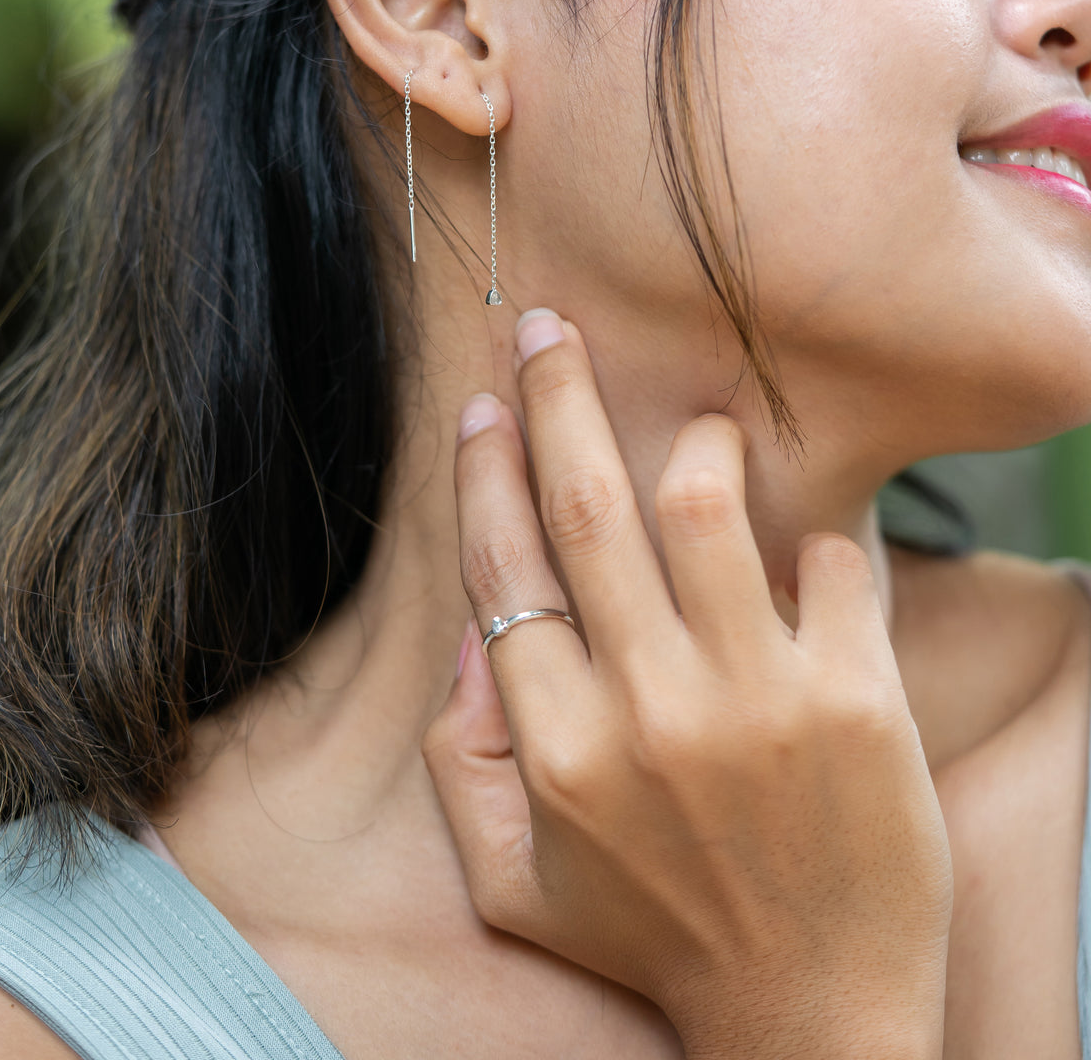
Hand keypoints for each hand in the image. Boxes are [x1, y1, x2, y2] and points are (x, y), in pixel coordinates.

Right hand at [423, 310, 951, 1059]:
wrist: (814, 1016)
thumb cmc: (658, 937)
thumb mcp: (516, 882)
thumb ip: (464, 762)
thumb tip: (470, 633)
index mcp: (557, 749)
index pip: (504, 568)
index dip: (486, 471)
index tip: (485, 405)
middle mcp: (647, 713)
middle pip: (586, 506)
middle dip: (561, 395)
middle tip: (552, 328)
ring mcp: (756, 702)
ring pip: (705, 506)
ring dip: (696, 441)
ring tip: (701, 424)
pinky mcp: (856, 699)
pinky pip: (825, 561)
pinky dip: (812, 539)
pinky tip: (801, 558)